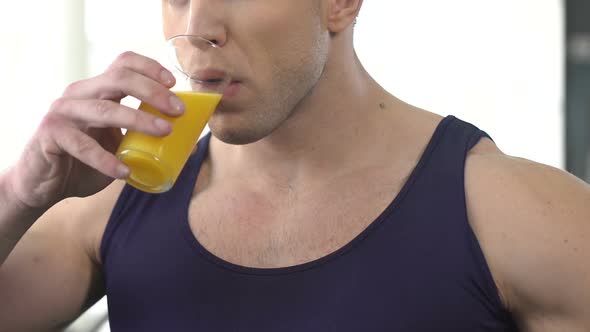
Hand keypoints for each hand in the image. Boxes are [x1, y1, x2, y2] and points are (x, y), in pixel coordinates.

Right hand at [7, 51, 185, 209]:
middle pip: (119, 78)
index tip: (174, 84)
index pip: (124, 63)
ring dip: (139, 120)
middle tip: (177, 111)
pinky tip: (125, 171)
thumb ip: (142, 139)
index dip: (150, 68)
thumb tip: (188, 144)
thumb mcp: (119, 145)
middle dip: (153, 92)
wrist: (44, 184)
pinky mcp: (51, 134)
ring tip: (165, 132)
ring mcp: (63, 112)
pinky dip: (106, 159)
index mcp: (97, 90)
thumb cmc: (86, 162)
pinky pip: (82, 145)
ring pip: (106, 109)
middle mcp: (80, 94)